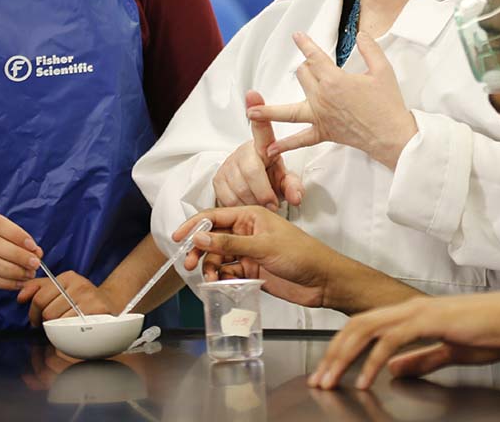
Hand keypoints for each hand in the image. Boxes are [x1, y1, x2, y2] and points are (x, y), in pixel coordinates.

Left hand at [17, 271, 122, 325]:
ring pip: (59, 322)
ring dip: (59, 328)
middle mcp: (80, 284)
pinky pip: (72, 329)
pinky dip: (69, 333)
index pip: (39, 298)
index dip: (33, 313)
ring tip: (65, 325)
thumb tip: (20, 296)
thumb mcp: (58, 288)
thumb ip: (37, 288)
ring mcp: (90, 298)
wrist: (107, 304)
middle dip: (47, 321)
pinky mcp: (98, 312)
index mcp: (68, 277)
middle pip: (48, 312)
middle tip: (54, 323)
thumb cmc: (78, 299)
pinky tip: (73, 329)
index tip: (36, 319)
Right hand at [173, 206, 341, 308]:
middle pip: (213, 238)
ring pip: (219, 257)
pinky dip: (221, 278)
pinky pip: (228, 272)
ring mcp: (249, 252)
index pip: (215, 216)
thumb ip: (230, 243)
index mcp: (251, 216)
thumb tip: (200, 237)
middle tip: (189, 263)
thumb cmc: (301, 254)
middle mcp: (247, 232)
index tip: (177, 238)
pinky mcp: (252, 270)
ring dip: (210, 266)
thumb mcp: (263, 246)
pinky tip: (221, 283)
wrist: (322, 281)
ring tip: (210, 278)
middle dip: (200, 250)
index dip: (194, 225)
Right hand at [212, 91, 303, 208]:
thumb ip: (293, 187)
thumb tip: (296, 197)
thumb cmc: (270, 180)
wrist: (250, 190)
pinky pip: (228, 197)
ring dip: (253, 202)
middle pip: (252, 171)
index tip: (252, 94)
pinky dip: (240, 206)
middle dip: (264, 193)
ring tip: (262, 204)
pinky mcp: (217, 178)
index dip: (257, 110)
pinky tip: (247, 204)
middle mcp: (244, 151)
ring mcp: (228, 163)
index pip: (261, 127)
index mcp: (264, 145)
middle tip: (273, 204)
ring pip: (240, 188)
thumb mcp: (284, 181)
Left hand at [249, 32, 417, 168]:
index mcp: (334, 80)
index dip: (305, 44)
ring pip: (288, 109)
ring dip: (268, 110)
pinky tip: (270, 149)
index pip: (314, 57)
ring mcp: (320, 117)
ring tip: (250, 110)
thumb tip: (361, 35)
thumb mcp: (382, 70)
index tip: (297, 36)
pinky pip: (300, 140)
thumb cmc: (388, 104)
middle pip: (302, 75)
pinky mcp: (323, 133)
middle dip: (306, 67)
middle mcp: (321, 98)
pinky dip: (284, 145)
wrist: (391, 135)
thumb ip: (370, 49)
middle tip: (315, 67)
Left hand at [310, 290, 499, 389]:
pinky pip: (393, 340)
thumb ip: (420, 359)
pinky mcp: (431, 320)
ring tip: (331, 382)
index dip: (341, 350)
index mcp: (412, 314)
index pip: (364, 327)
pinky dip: (375, 359)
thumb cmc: (492, 330)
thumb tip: (392, 370)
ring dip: (345, 357)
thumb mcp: (450, 350)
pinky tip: (367, 380)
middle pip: (356, 326)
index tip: (327, 374)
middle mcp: (409, 308)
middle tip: (318, 382)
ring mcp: (419, 312)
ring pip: (367, 329)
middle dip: (333, 354)